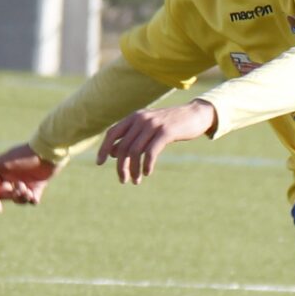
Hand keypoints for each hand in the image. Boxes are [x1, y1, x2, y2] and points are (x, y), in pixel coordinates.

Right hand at [0, 142, 57, 210]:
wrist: (48, 152)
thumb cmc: (24, 155)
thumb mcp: (2, 163)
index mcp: (0, 172)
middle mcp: (10, 178)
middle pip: (4, 196)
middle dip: (12, 195)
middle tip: (21, 187)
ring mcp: (24, 183)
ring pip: (18, 200)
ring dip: (22, 198)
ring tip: (28, 190)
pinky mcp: (37, 187)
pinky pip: (32, 200)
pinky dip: (32, 200)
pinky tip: (34, 195)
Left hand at [94, 100, 216, 184]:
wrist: (195, 115)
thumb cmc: (170, 124)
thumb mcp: (148, 129)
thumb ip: (131, 138)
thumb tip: (113, 153)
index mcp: (134, 117)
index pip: (112, 133)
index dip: (104, 148)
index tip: (99, 163)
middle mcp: (141, 119)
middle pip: (123, 146)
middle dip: (121, 166)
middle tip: (123, 180)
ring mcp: (153, 124)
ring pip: (134, 151)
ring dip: (133, 169)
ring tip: (136, 180)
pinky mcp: (166, 132)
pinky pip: (150, 152)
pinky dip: (146, 165)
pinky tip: (147, 172)